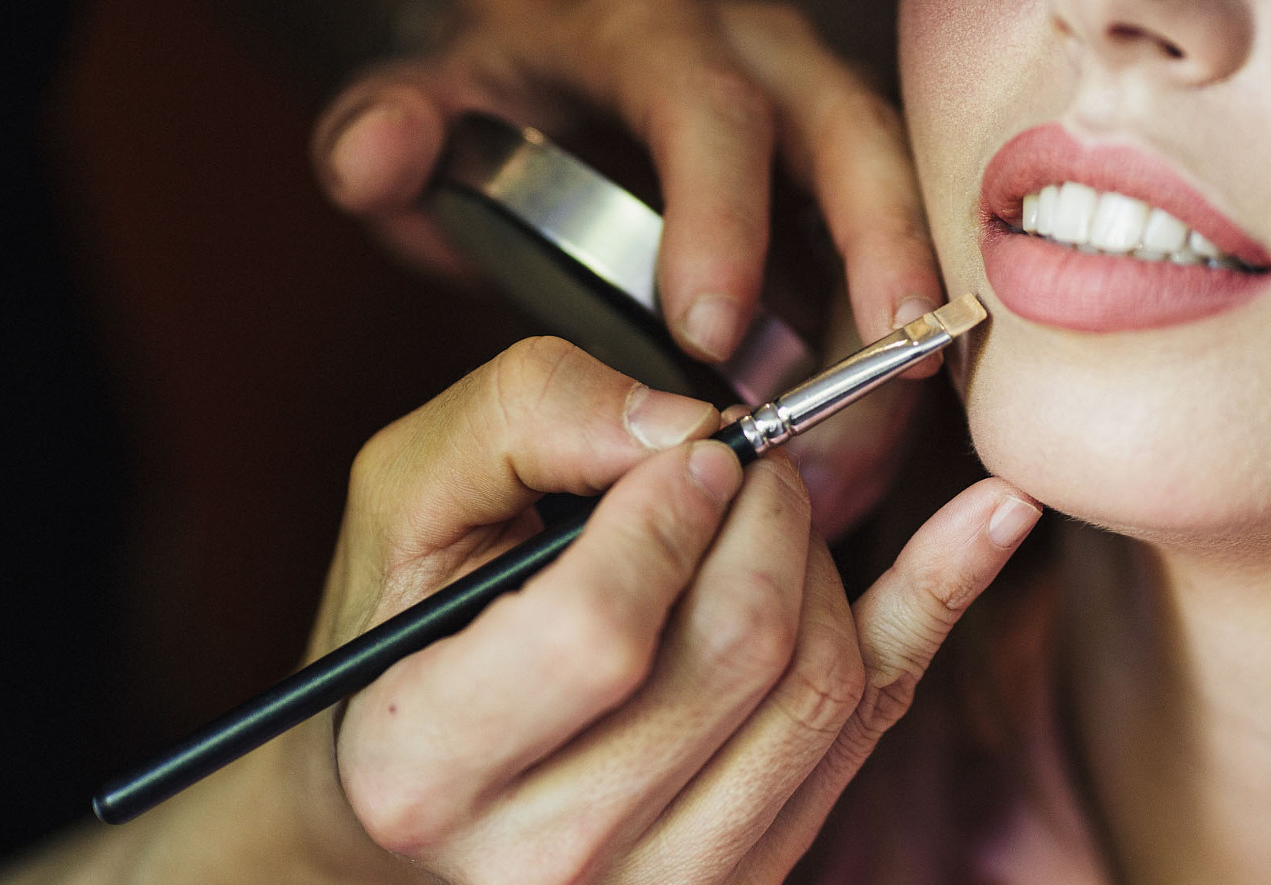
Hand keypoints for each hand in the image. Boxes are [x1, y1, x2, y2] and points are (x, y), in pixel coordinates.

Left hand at [311, 1, 944, 535]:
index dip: (721, 221)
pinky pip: (890, 259)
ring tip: (860, 458)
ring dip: (892, 332)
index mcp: (651, 39)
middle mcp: (755, 68)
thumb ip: (388, 128)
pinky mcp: (835, 186)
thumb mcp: (428, 96)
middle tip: (885, 370)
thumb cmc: (500, 93)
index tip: (707, 334)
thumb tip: (377, 155)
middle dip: (876, 256)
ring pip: (893, 211)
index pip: (705, 115)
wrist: (555, 65)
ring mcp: (809, 122)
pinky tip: (856, 458)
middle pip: (850, 142)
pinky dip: (883, 360)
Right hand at [311, 337, 1039, 884]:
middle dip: (766, 518)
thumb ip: (526, 417)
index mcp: (420, 769)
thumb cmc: (410, 628)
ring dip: (820, 560)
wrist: (420, 802)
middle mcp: (538, 861)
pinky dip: (934, 605)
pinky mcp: (740, 884)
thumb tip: (690, 427)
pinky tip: (986, 521)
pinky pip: (872, 724)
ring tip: (769, 517)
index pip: (597, 637)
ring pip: (818, 689)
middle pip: (737, 657)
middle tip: (744, 465)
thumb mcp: (412, 489)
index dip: (665, 517)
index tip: (690, 454)